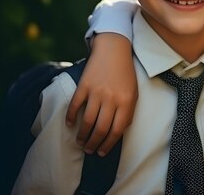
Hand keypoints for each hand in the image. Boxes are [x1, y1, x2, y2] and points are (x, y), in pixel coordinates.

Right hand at [66, 33, 136, 155]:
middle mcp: (112, 98)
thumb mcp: (133, 93)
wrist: (114, 49)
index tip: (102, 152)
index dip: (108, 144)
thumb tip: (117, 133)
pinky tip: (70, 124)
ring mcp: (96, 92)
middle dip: (94, 143)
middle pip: (101, 128)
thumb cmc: (125, 74)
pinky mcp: (84, 85)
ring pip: (87, 120)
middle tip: (89, 150)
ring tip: (81, 141)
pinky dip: (71, 117)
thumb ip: (127, 112)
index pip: (117, 130)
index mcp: (126, 102)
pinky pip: (75, 106)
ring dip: (82, 135)